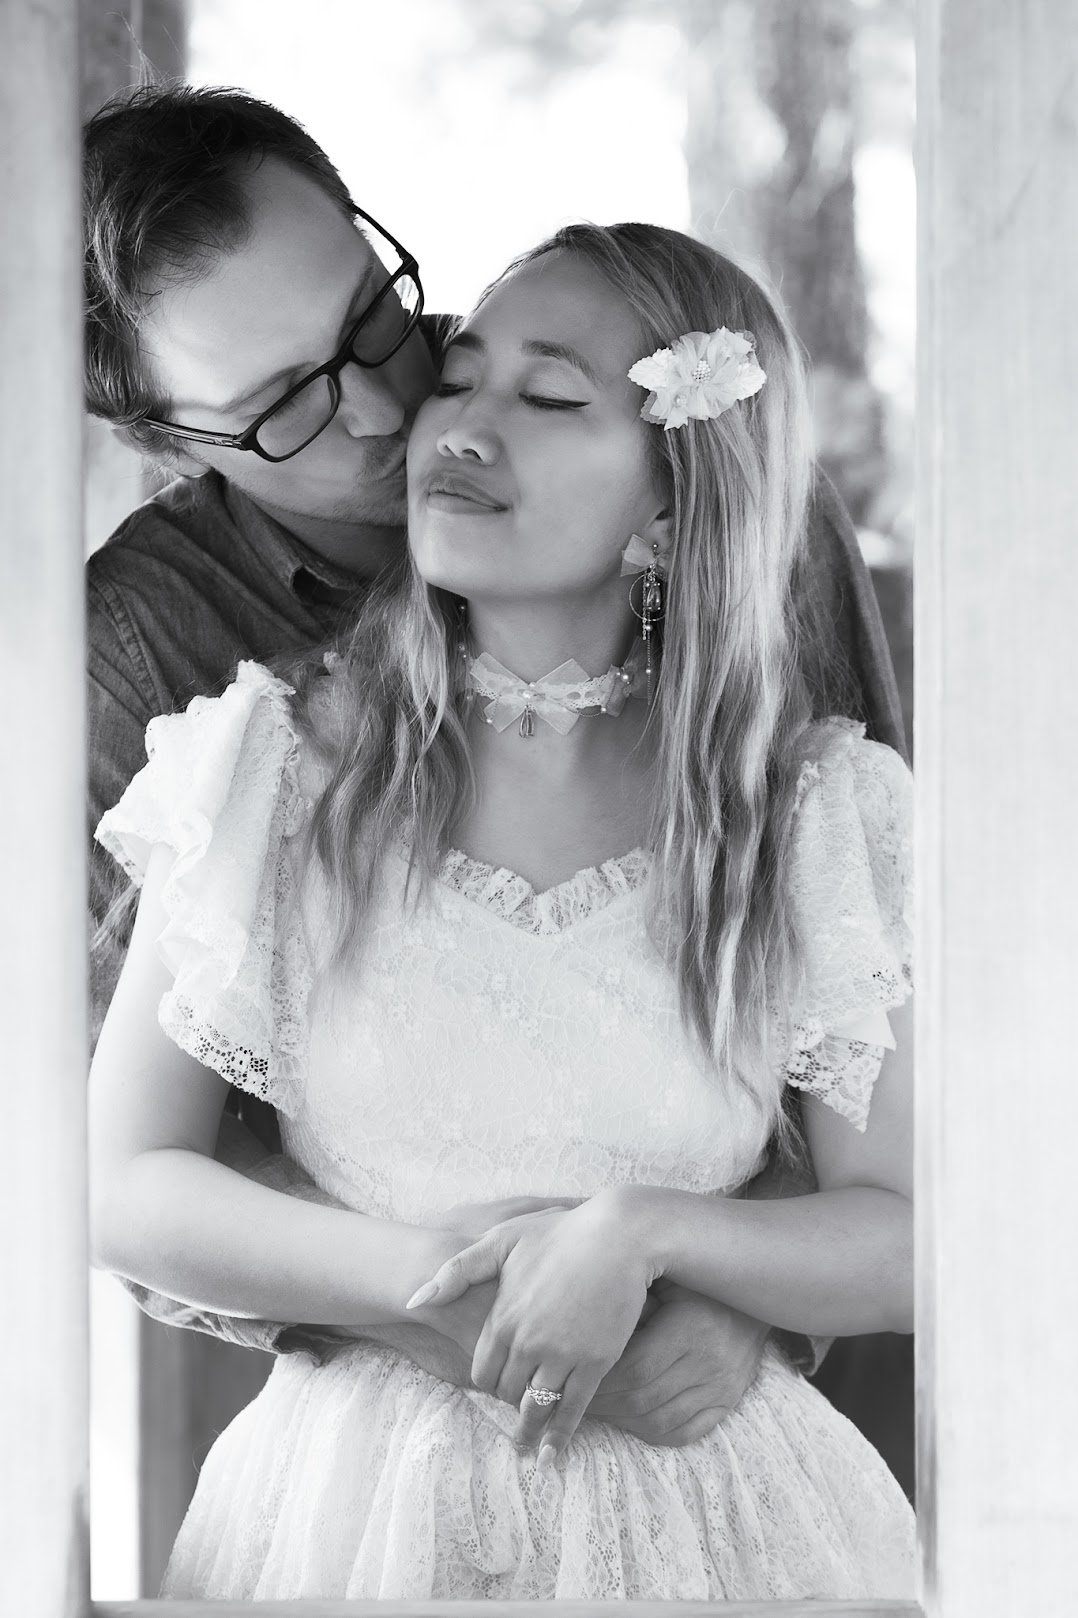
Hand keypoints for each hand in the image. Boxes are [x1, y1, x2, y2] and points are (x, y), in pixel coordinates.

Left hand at [408, 1195, 656, 1464]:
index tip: (498, 1382)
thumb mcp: (501, 1240)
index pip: (482, 1372)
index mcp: (502, 1318)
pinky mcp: (595, 1363)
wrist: (618, 1235)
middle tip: (518, 1405)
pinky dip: (560, 1436)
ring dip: (530, 1427)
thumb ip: (456, 1272)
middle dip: (510, 1399)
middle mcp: (527, 1343)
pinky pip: (573, 1410)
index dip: (488, 1381)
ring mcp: (562, 1356)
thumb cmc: (559, 1233)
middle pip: (508, 1392)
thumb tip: (412, 1300)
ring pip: (537, 1407)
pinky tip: (552, 1456)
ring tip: (526, 1446)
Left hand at [586, 1281, 768, 1444]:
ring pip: (660, 1421)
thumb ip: (634, 1306)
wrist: (753, 1298)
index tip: (576, 1379)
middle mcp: (709, 1362)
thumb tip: (586, 1336)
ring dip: (621, 1421)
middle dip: (603, 1405)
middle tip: (575, 1399)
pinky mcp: (727, 1403)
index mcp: (691, 1328)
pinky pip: (685, 1433)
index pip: (635, 1369)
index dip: (601, 1381)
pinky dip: (652, 1433)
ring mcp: (721, 1388)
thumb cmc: (697, 1284)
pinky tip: (629, 1421)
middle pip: (643, 1398)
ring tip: (596, 1412)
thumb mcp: (668, 1282)